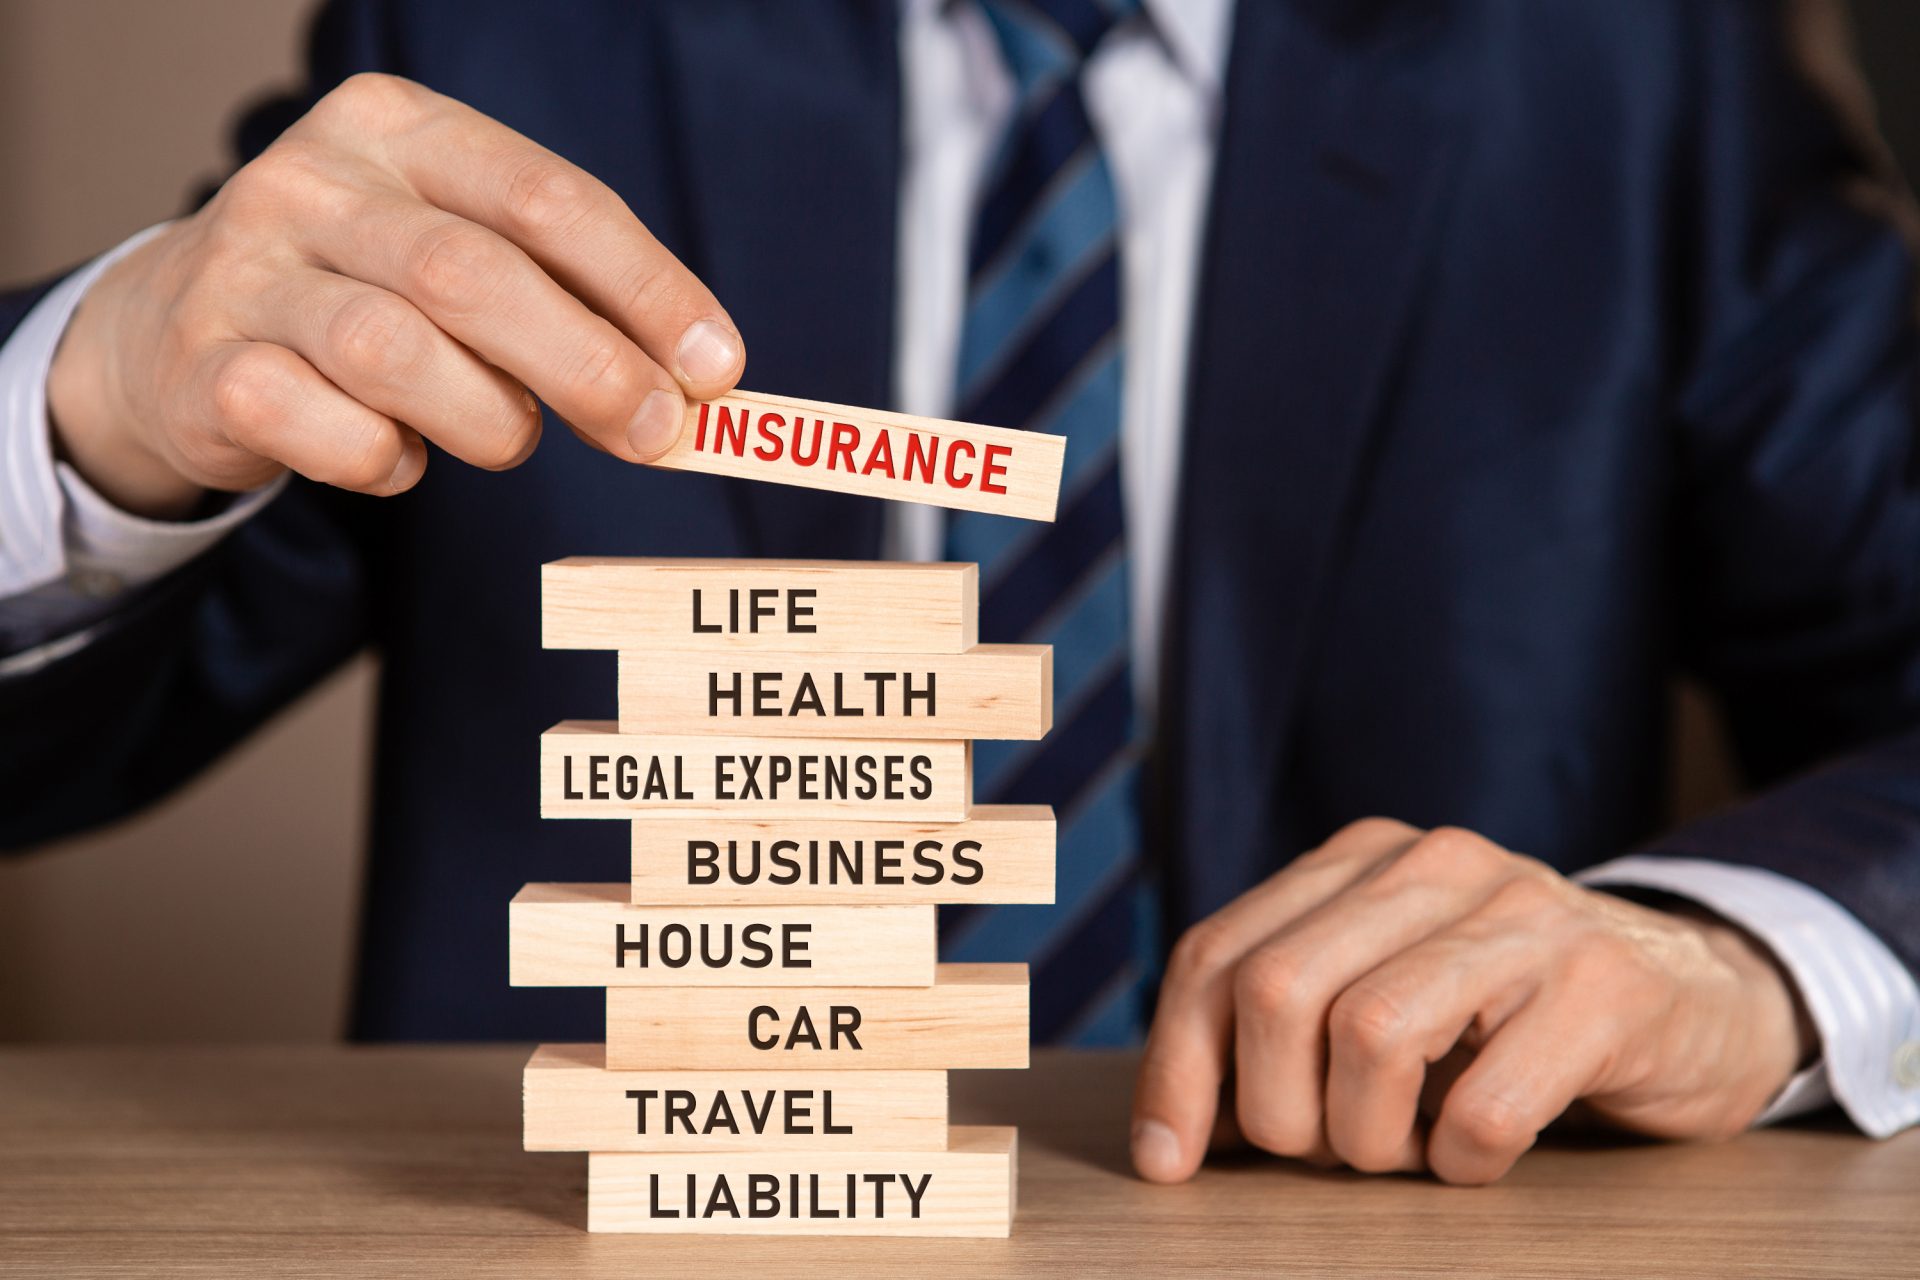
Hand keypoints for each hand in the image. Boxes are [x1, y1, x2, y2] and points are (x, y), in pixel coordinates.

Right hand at [47, 73, 743, 517]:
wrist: (178, 330)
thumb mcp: (467, 255)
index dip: (645, 286)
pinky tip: (399, 456)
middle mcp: (313, 182)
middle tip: (655, 432)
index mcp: (400, 128)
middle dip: (588, 365)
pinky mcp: (204, 370)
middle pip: (473, 274)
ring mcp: (244, 272)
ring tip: (510, 439)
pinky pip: (322, 430)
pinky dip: (384, 461)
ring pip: (393, 351)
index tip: (716, 366)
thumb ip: (570, 300)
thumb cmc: (372, 291)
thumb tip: (690, 384)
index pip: (548, 198)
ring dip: (487, 418)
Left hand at [1131, 818, 1812, 1185]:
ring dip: (1368, 1137)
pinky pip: (1484, 1107)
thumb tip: (1173, 1130)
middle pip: (1274, 990)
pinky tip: (1478, 1154)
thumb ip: (1285, 1026)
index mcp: (1358, 860)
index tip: (1166, 1161)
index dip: (1176, 1067)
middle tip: (1324, 1155)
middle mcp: (1433, 865)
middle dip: (1275, 1110)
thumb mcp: (1387, 989)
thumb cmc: (1510, 1016)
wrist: (1703, 998)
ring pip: (1370, 1036)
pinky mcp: (1604, 989)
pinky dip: (1462, 1161)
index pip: (1216, 955)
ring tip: (1407, 1150)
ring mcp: (1524, 917)